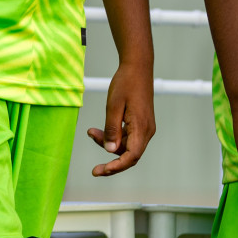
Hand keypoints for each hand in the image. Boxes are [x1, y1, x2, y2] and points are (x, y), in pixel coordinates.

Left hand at [88, 59, 154, 176]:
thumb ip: (111, 129)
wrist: (137, 67)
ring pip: (127, 146)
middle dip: (111, 161)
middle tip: (95, 169)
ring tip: (90, 132)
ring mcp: (144, 128)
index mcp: (142, 128)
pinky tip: (98, 130)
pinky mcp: (140, 123)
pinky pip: (127, 137)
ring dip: (109, 144)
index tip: (102, 170)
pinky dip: (113, 136)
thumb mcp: (113, 105)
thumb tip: (110, 150)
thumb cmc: (125, 83)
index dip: (117, 166)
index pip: (131, 156)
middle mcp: (147, 131)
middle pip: (129, 155)